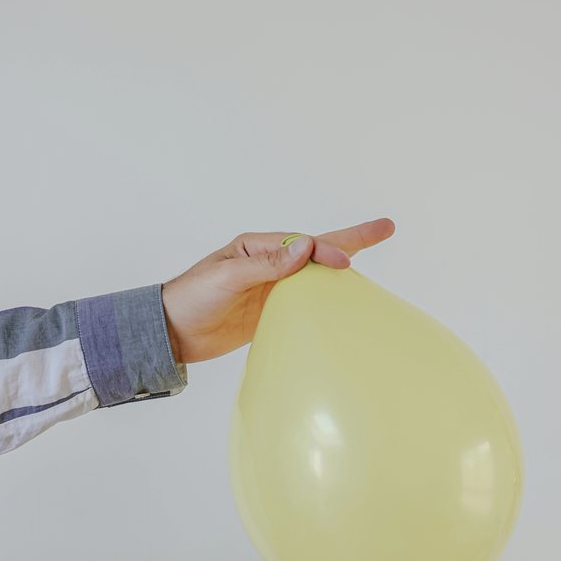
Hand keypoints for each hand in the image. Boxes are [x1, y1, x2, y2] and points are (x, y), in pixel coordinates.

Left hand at [161, 217, 395, 363]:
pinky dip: (327, 302)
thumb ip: (265, 265)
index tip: (345, 263)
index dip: (327, 250)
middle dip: (352, 240)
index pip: (303, 244)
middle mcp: (270, 264)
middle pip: (318, 251)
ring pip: (316, 278)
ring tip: (374, 260)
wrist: (173, 332)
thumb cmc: (193, 297)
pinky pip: (306, 305)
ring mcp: (273, 288)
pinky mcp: (272, 313)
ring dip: (342, 270)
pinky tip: (345, 303)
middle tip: (386, 227)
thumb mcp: (227, 277)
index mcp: (258, 247)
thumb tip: (305, 247)